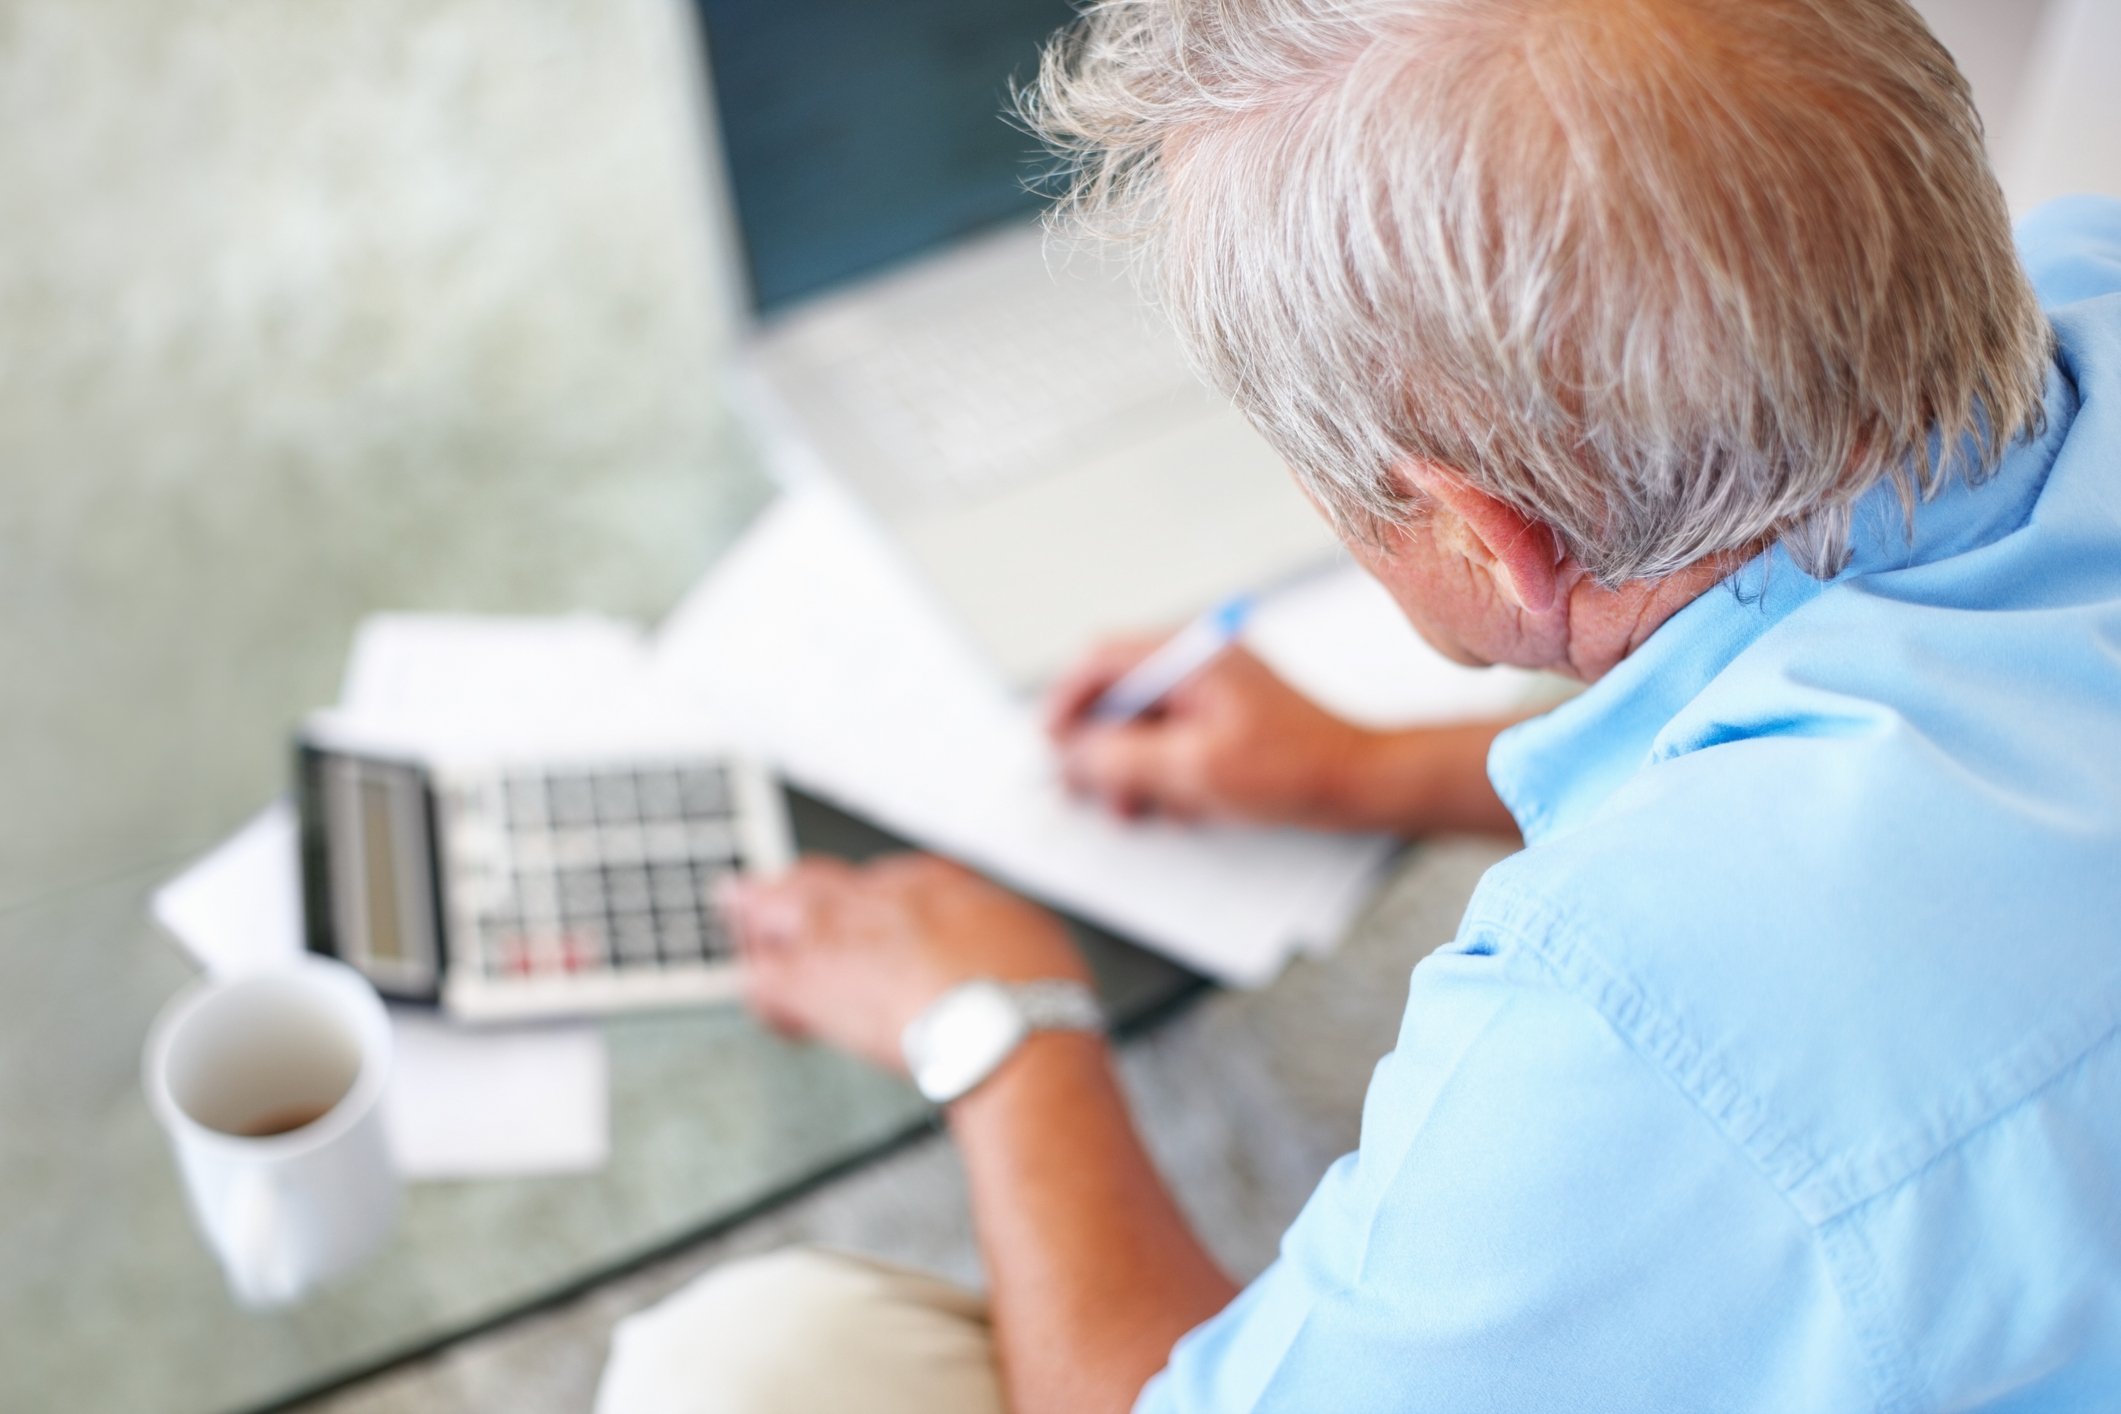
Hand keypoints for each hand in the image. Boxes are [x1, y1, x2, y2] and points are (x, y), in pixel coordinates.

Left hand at [721, 854, 1090, 1074]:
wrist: (1009, 1030)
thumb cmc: (1033, 995)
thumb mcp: (1033, 937)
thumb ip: (998, 930)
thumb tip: (1001, 941)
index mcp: (938, 882)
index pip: (882, 878)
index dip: (862, 899)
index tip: (857, 915)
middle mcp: (883, 896)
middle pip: (817, 880)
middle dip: (790, 889)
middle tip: (763, 896)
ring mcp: (843, 934)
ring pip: (774, 908)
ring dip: (755, 919)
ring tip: (738, 919)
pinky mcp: (814, 983)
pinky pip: (763, 982)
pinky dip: (764, 996)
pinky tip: (773, 1010)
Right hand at [1045, 636, 1368, 826]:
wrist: (1363, 782)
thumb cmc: (1292, 770)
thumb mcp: (1193, 769)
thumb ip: (1122, 758)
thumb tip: (1070, 753)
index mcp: (1191, 654)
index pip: (1100, 658)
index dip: (1065, 703)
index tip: (1051, 748)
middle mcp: (1199, 660)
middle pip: (1117, 693)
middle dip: (1099, 745)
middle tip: (1089, 793)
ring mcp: (1215, 688)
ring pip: (1143, 721)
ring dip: (1129, 766)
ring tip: (1136, 811)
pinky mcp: (1228, 717)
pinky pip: (1174, 738)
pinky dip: (1163, 771)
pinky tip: (1178, 806)